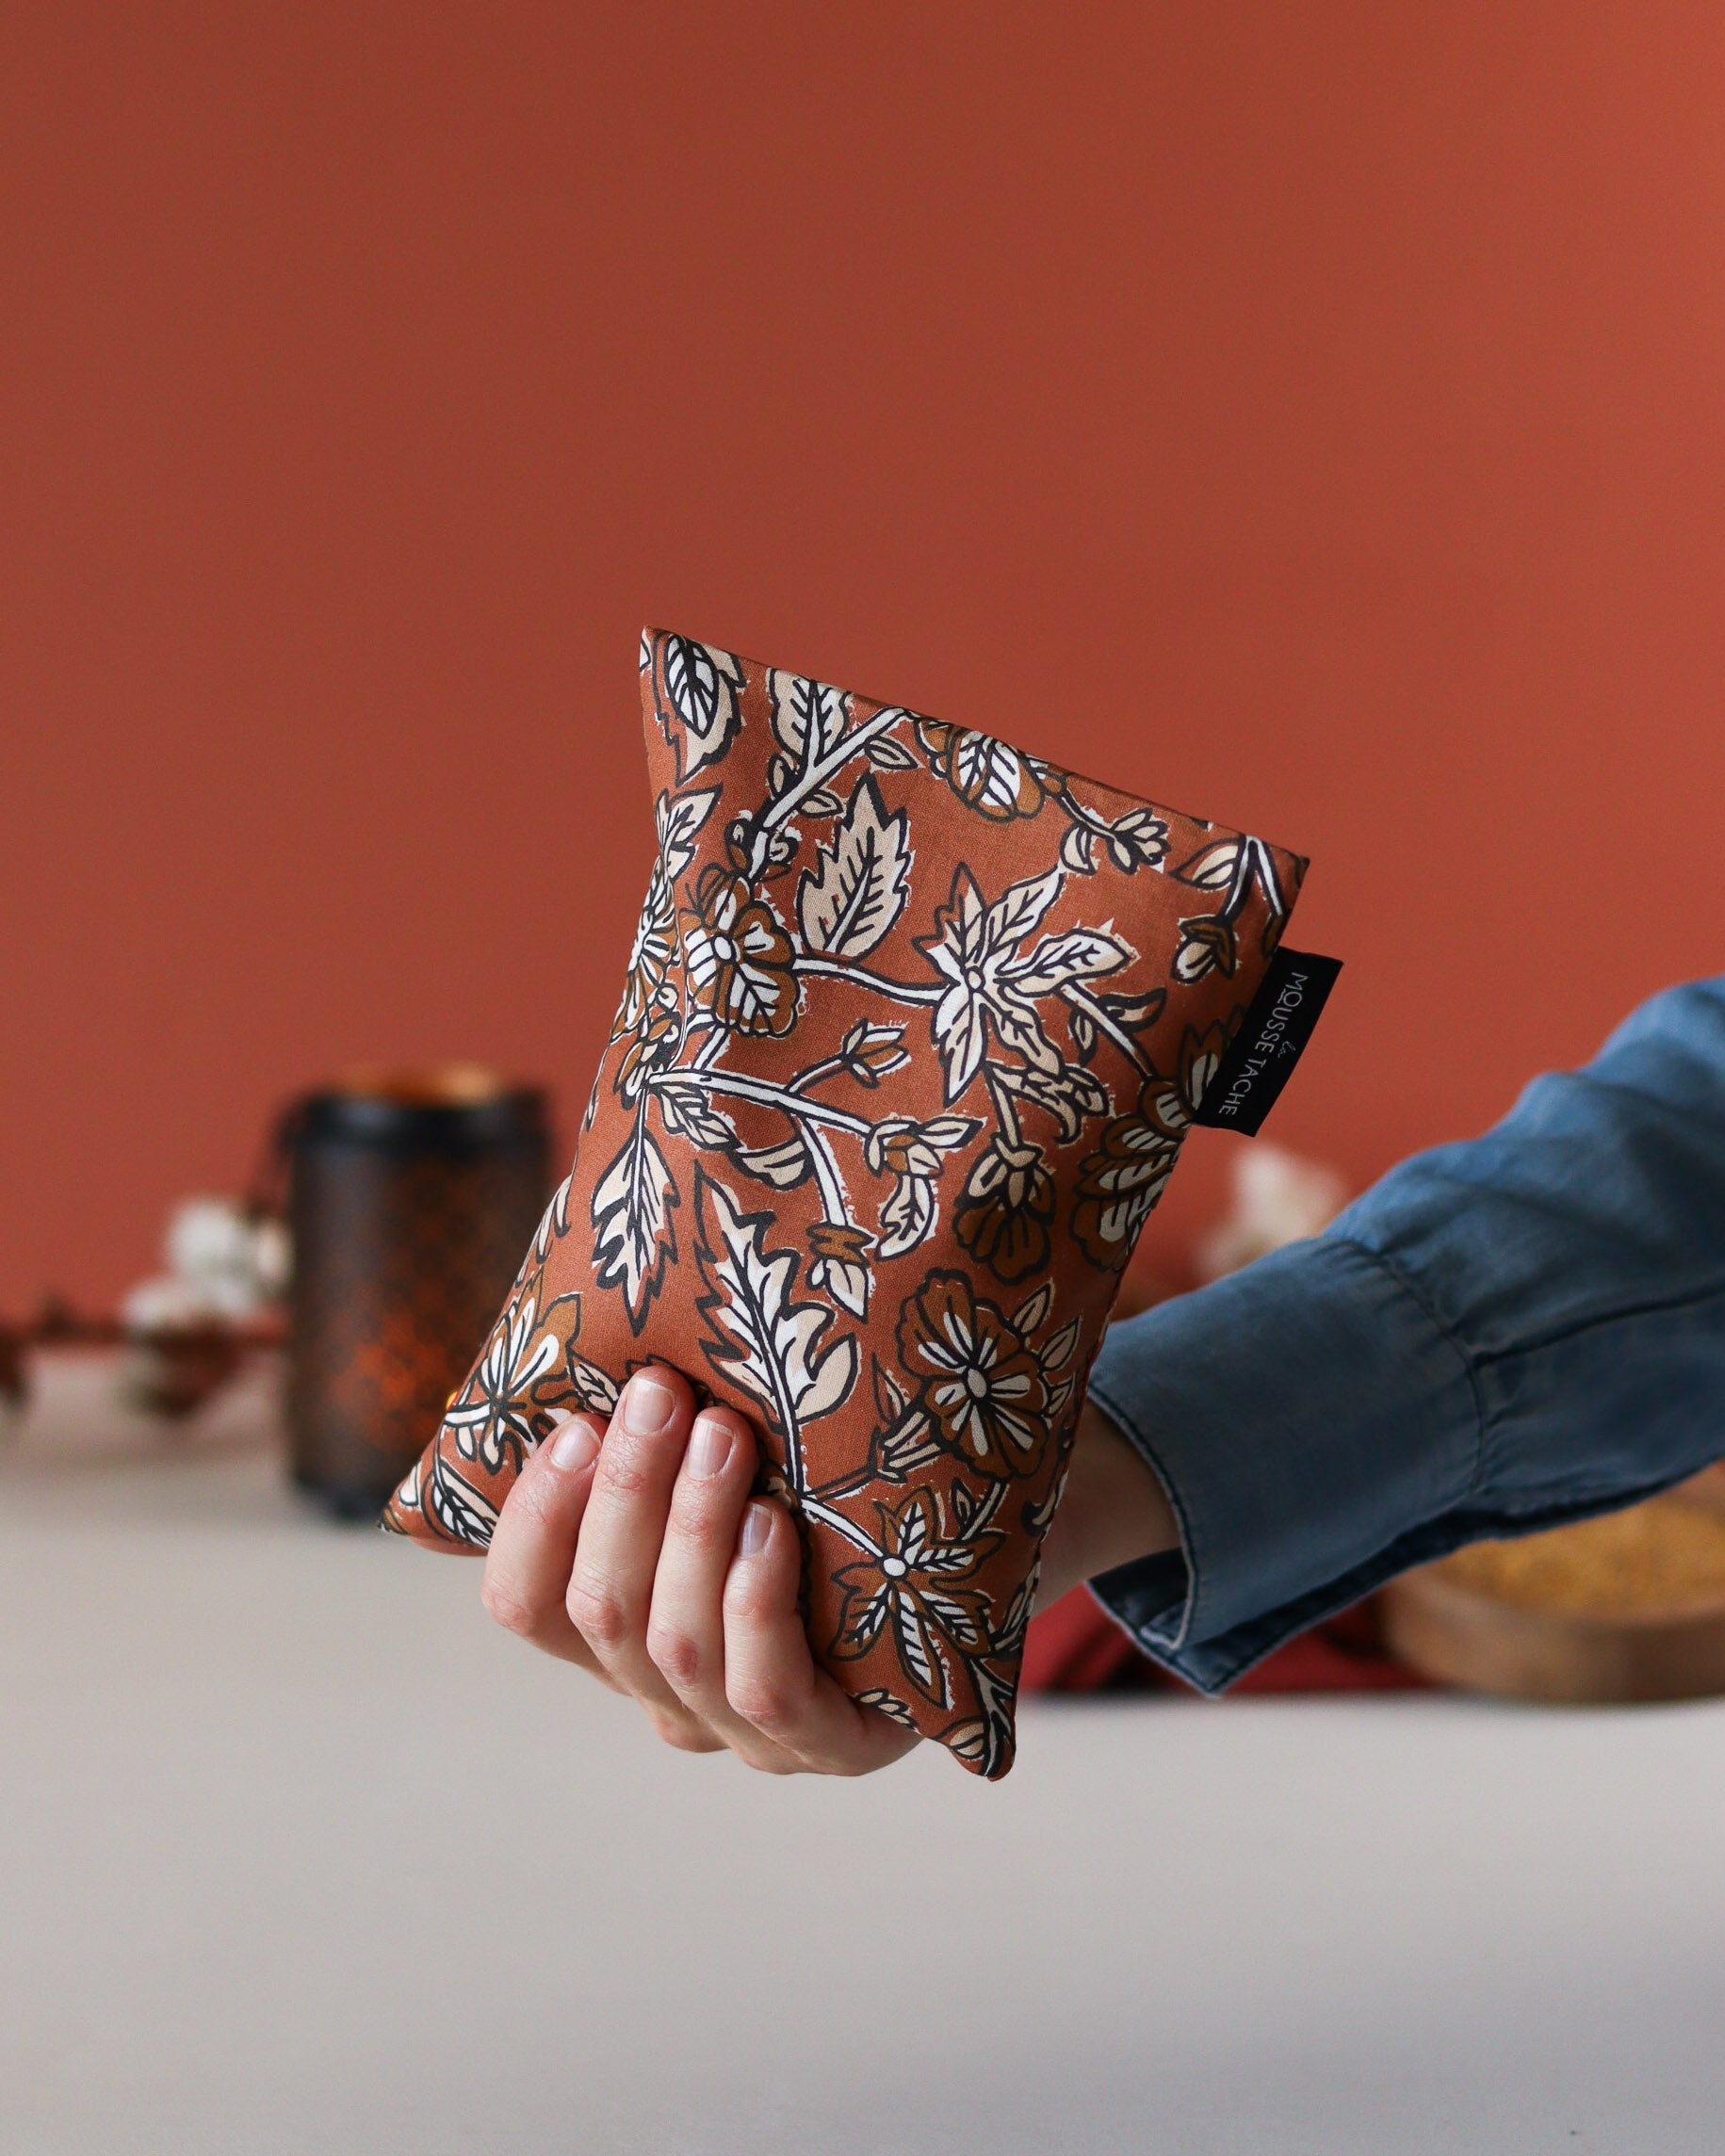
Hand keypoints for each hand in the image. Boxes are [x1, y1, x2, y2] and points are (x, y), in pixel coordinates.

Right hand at [479, 1364, 1180, 1774]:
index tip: (575, 1421)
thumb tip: (609, 1311)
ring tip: (724, 1433)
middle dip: (626, 1492)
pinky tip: (773, 1527)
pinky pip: (769, 1690)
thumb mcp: (737, 1453)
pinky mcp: (835, 1748)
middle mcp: (668, 1692)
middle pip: (602, 1612)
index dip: (534, 1519)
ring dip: (690, 1528)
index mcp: (622, 1628)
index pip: (527, 1603)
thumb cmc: (832, 1481)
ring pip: (677, 1645)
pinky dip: (755, 1602)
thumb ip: (665, 1426)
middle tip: (664, 1391)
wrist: (978, 1548)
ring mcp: (747, 1732)